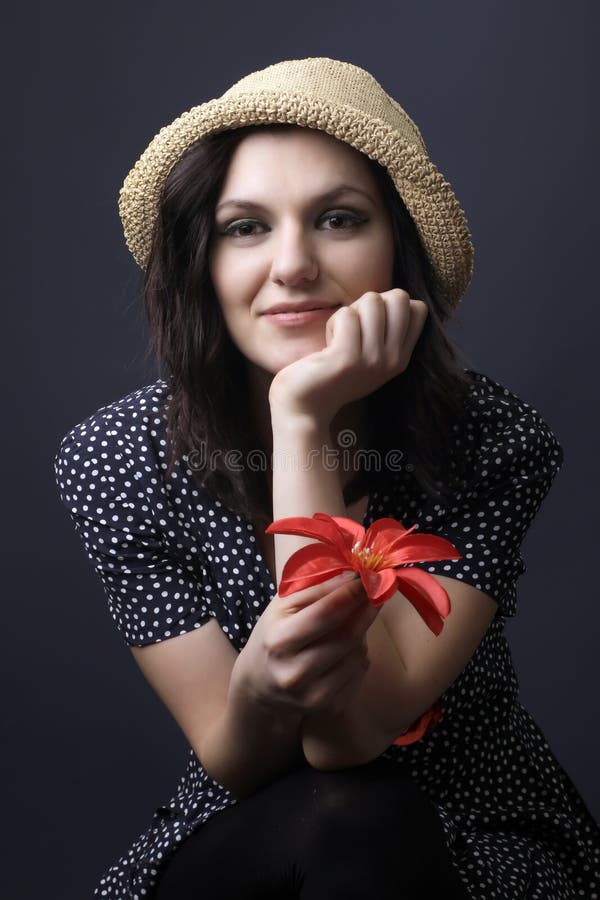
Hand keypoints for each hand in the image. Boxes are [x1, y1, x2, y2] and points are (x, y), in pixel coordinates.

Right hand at [230, 573, 378, 717]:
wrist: (260, 684)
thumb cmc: (274, 634)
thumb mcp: (282, 606)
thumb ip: (315, 587)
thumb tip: (354, 575)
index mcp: (278, 641)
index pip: (326, 613)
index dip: (352, 593)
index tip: (369, 577)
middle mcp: (294, 673)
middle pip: (347, 636)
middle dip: (366, 610)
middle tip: (376, 593)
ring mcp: (313, 696)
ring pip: (358, 655)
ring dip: (362, 634)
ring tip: (350, 624)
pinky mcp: (329, 707)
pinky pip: (360, 672)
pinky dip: (359, 655)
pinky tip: (344, 650)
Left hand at [268, 289, 427, 425]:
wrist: (306, 407)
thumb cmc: (332, 374)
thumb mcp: (370, 355)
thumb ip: (386, 331)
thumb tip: (396, 295)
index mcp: (401, 358)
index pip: (417, 307)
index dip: (390, 305)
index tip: (370, 326)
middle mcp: (392, 360)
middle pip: (398, 297)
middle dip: (371, 302)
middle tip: (353, 328)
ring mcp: (372, 360)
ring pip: (372, 300)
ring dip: (348, 312)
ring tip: (339, 339)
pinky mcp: (348, 358)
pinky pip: (346, 314)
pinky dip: (332, 323)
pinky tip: (327, 346)